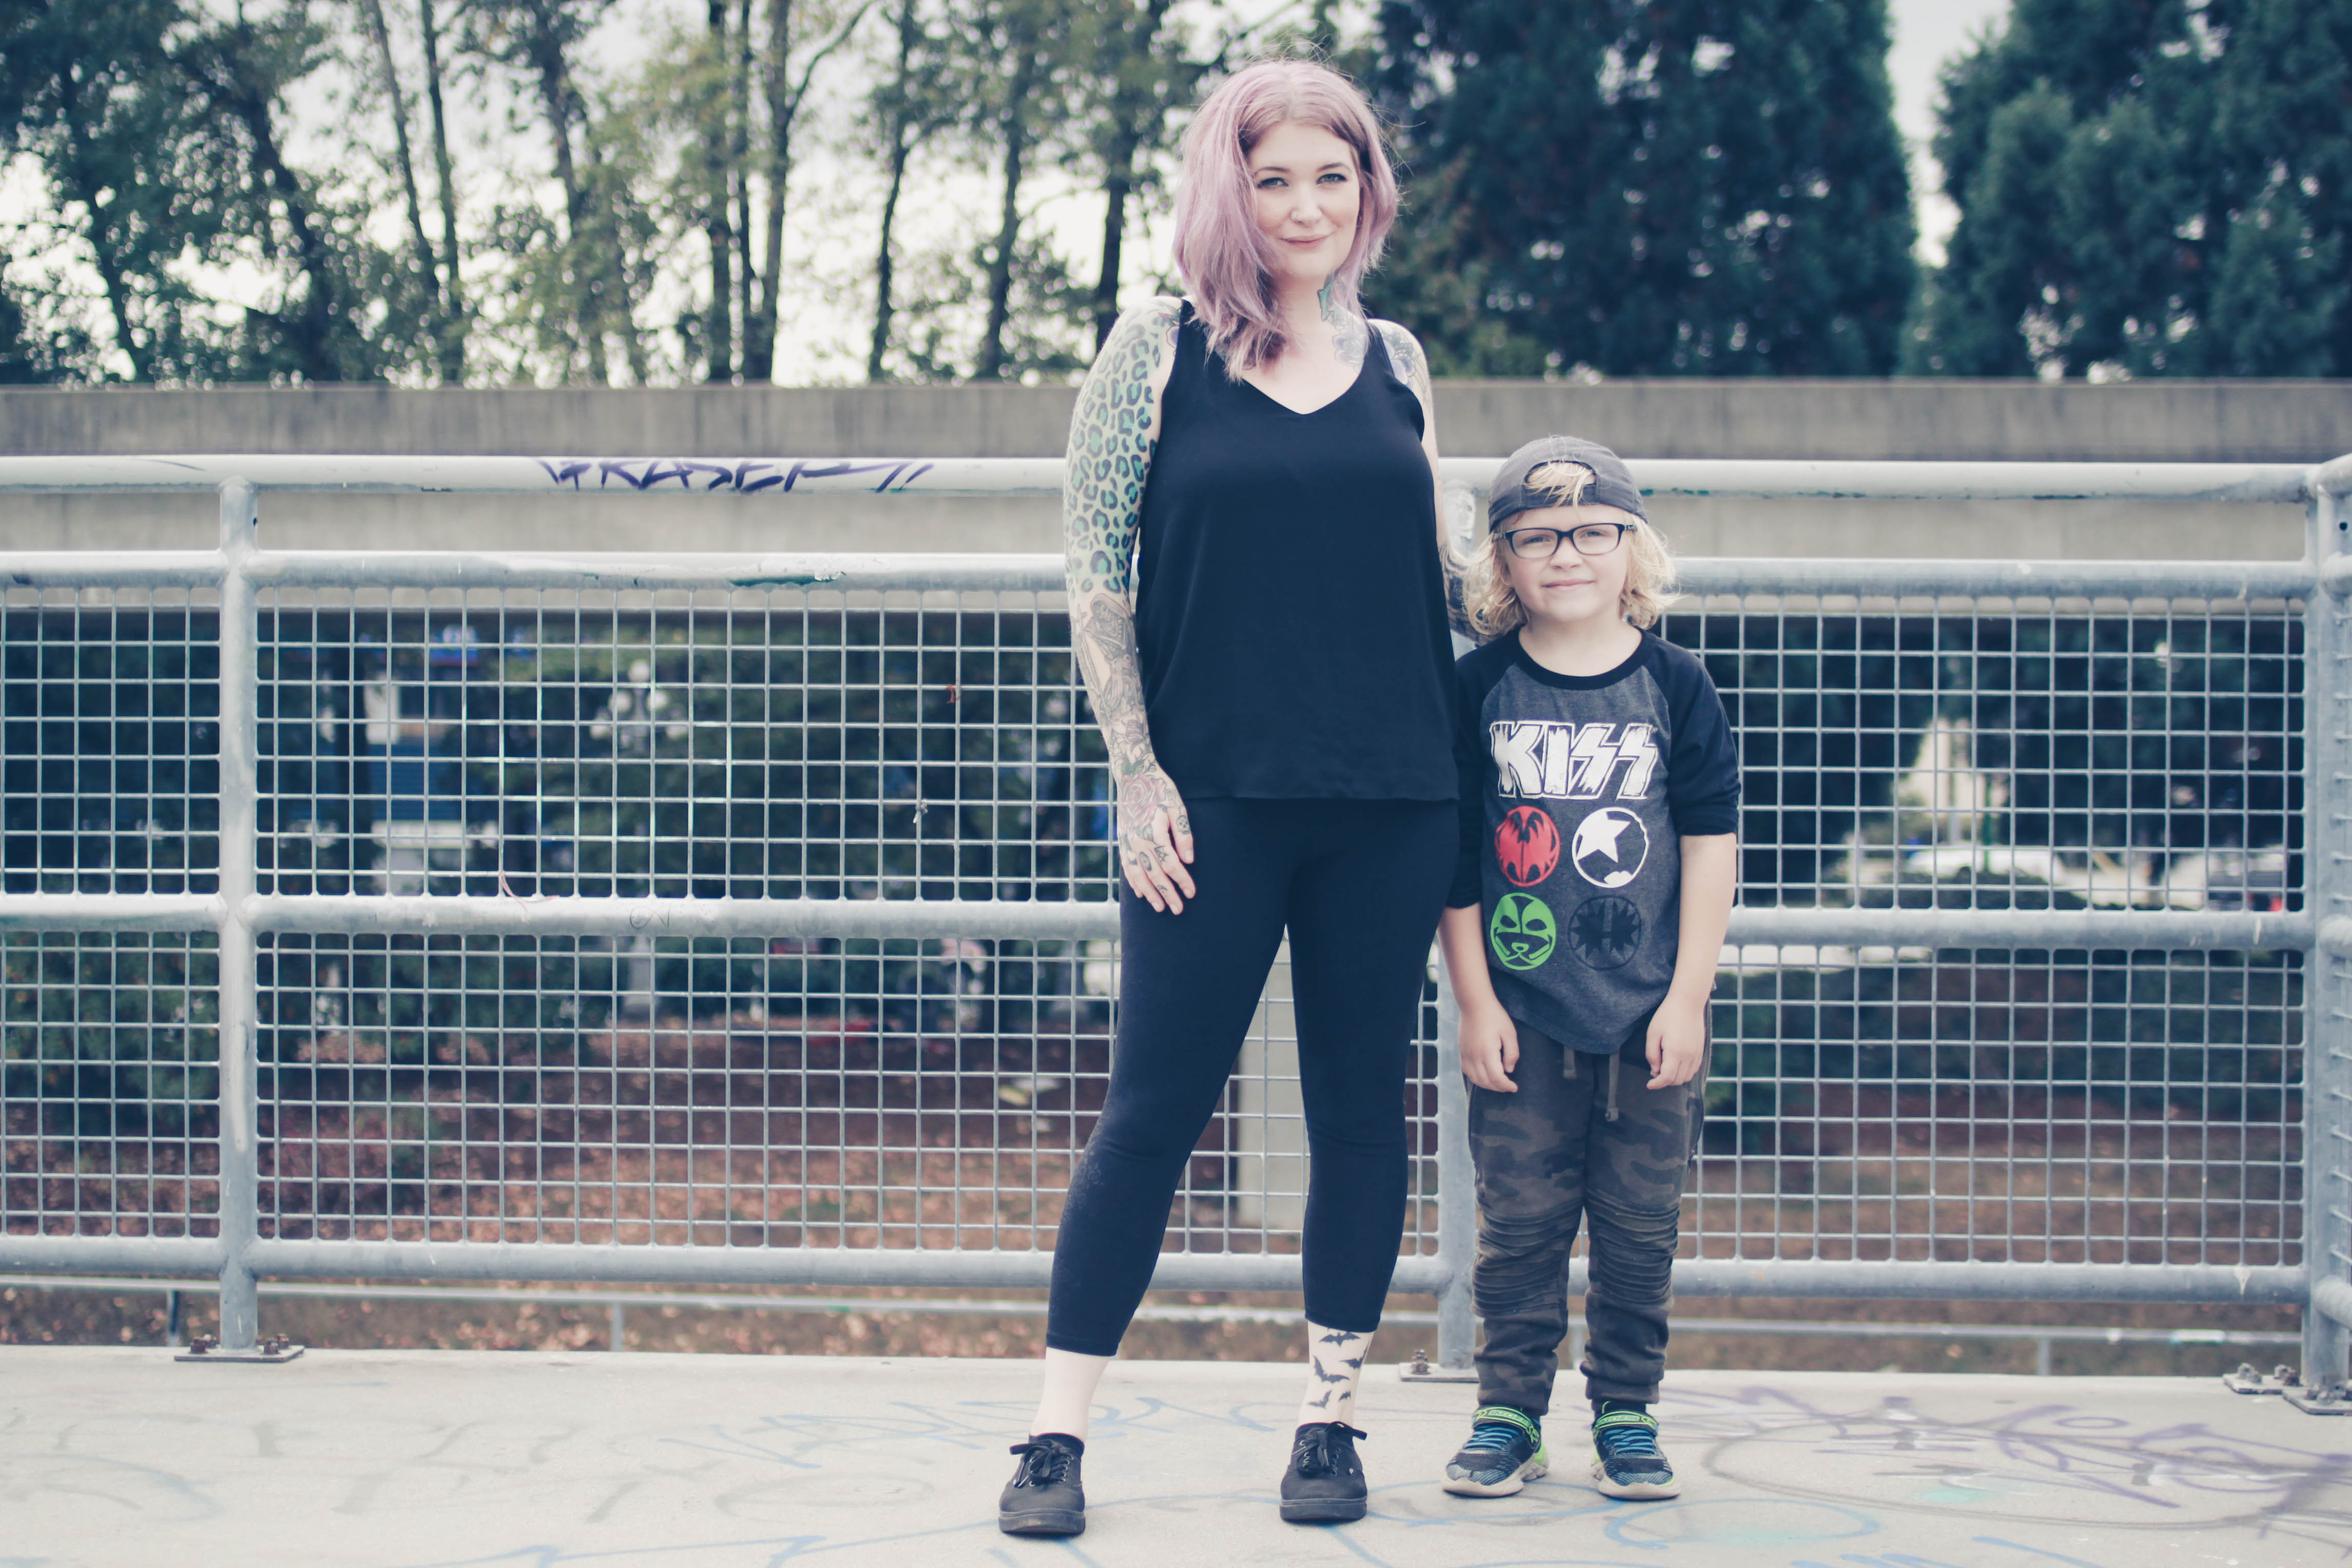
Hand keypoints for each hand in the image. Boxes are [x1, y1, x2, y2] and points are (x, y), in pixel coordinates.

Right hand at [1118, 766, 1196, 912]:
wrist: (1133, 776)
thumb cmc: (1160, 789)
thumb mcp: (1177, 807)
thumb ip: (1183, 834)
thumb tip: (1189, 860)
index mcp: (1154, 833)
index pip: (1171, 865)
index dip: (1182, 880)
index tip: (1192, 893)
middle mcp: (1138, 841)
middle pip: (1155, 875)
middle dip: (1168, 894)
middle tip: (1178, 910)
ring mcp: (1127, 842)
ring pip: (1138, 875)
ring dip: (1150, 893)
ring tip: (1160, 907)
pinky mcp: (1122, 840)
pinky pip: (1126, 867)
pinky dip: (1133, 882)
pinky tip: (1140, 893)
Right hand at [1459, 1002, 1519, 1092]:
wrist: (1474, 1004)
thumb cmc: (1494, 1016)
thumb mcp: (1509, 1033)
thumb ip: (1512, 1053)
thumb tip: (1509, 1070)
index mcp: (1487, 1052)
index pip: (1496, 1078)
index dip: (1506, 1086)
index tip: (1514, 1087)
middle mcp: (1474, 1056)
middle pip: (1485, 1082)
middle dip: (1498, 1088)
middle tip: (1508, 1086)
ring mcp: (1466, 1054)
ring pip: (1475, 1079)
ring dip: (1487, 1085)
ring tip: (1498, 1083)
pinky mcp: (1461, 1051)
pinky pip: (1467, 1071)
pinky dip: (1476, 1078)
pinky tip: (1484, 1076)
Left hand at [1646, 995, 1708, 1088]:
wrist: (1688, 1002)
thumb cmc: (1667, 1015)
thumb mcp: (1653, 1033)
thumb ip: (1651, 1054)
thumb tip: (1654, 1070)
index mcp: (1675, 1052)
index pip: (1667, 1078)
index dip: (1657, 1084)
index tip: (1649, 1085)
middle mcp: (1689, 1056)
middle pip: (1677, 1080)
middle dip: (1664, 1081)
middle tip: (1654, 1071)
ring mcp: (1697, 1054)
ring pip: (1687, 1077)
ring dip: (1675, 1078)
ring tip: (1664, 1066)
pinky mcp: (1701, 1051)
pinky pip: (1694, 1070)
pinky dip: (1684, 1072)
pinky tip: (1675, 1063)